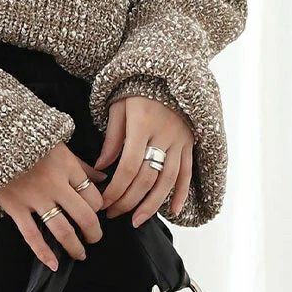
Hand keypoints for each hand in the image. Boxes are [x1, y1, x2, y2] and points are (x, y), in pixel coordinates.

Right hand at [0, 141, 106, 270]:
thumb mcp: (58, 145)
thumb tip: (103, 178)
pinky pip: (32, 236)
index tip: (96, 213)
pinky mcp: (15, 208)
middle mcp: (56, 184)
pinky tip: (53, 264)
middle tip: (94, 239)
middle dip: (94, 233)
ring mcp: (35, 198)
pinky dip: (44, 253)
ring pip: (63, 230)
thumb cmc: (27, 140)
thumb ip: (81, 164)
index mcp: (68, 167)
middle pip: (85, 216)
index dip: (99, 208)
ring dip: (74, 246)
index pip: (94, 195)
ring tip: (80, 254)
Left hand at [95, 94, 193, 224]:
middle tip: (113, 215)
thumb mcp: (118, 107)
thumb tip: (101, 168)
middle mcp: (164, 135)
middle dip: (128, 200)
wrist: (170, 70)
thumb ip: (112, 139)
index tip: (103, 203)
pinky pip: (187, 172)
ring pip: (168, 180)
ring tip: (137, 220)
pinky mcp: (190, 144)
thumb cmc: (138, 89)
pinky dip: (181, 193)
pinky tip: (173, 211)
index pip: (128, 166)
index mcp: (142, 124)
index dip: (115, 189)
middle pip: (146, 177)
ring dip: (152, 204)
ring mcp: (180, 141)